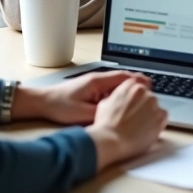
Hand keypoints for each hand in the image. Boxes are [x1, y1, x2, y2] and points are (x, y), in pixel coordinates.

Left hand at [10, 70, 151, 124]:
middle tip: (150, 90)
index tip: (149, 85)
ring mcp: (93, 84)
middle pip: (122, 78)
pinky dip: (118, 93)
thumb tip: (117, 115)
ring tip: (140, 96)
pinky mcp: (89, 90)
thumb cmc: (59, 105)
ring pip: (116, 83)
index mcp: (97, 82)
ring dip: (127, 88)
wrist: (42, 102)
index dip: (138, 81)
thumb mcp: (82, 113)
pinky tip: (121, 101)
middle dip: (137, 83)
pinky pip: (109, 89)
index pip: (123, 77)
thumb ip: (101, 113)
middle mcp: (96, 79)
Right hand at [86, 78, 168, 168]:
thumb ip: (117, 96)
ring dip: (150, 115)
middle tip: (134, 119)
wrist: (112, 140)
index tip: (134, 106)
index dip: (136, 98)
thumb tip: (121, 99)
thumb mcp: (105, 103)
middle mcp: (145, 92)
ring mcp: (154, 104)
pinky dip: (157, 123)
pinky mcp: (161, 117)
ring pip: (156, 108)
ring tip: (139, 127)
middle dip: (143, 107)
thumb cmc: (106, 125)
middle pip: (148, 97)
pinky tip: (146, 130)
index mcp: (131, 85)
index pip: (139, 87)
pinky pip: (163, 118)